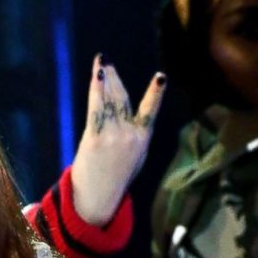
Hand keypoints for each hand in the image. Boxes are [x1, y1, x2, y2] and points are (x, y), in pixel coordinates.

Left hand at [71, 54, 166, 225]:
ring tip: (101, 62)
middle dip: (115, 78)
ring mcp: (114, 136)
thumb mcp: (132, 156)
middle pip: (123, 99)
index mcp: (143, 139)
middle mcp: (130, 134)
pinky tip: (97, 76)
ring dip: (104, 78)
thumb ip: (130, 134)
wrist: (99, 197)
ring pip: (110, 100)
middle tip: (106, 60)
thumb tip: (121, 112)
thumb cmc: (115, 177)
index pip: (151, 111)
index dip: (156, 94)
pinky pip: (97, 108)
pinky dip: (97, 90)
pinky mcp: (96, 138)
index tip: (161, 78)